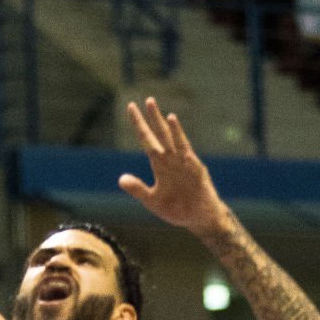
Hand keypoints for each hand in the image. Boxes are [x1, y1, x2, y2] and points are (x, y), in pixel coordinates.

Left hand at [118, 97, 222, 233]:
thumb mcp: (152, 201)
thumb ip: (138, 189)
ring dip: (164, 122)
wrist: (198, 219)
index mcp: (160, 165)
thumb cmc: (177, 210)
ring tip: (157, 108)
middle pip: (160, 133)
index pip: (147, 139)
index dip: (139, 124)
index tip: (131, 107)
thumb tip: (121, 179)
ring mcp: (182, 161)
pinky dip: (178, 134)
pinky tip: (172, 121)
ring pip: (171, 137)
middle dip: (153, 117)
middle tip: (147, 100)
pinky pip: (184, 148)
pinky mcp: (193, 166)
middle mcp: (171, 159)